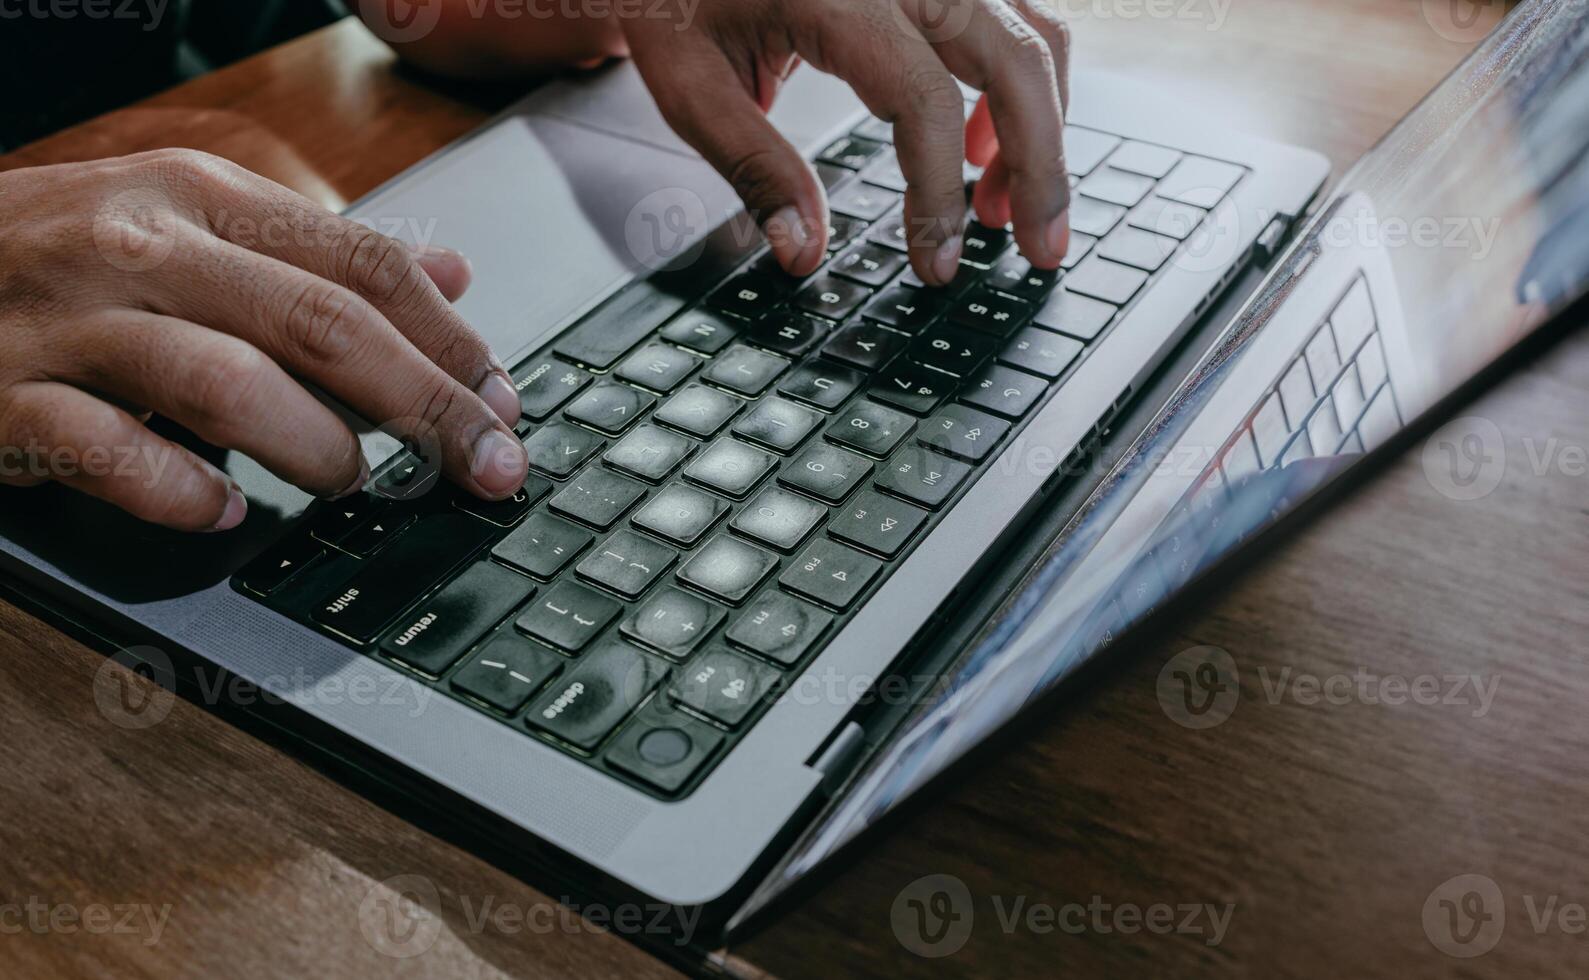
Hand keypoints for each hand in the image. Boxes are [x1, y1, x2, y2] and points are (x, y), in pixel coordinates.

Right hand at [0, 150, 528, 531]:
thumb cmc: (73, 251)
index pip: (366, 266)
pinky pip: (109, 455)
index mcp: (206, 198)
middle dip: (426, 406)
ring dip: (314, 447)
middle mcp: (147, 246)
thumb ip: (325, 252)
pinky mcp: (10, 398)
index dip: (453, 340)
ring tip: (348, 478)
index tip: (506, 403)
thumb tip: (453, 270)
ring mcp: (74, 323)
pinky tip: (221, 514)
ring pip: (227, 386)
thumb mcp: (201, 221)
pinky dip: (181, 493)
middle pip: (322, 326)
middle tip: (487, 466)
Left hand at [621, 0, 1070, 284]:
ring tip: (1006, 209)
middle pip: (1016, 63)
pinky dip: (1021, 87)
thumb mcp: (691, 86)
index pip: (925, 102)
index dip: (940, 194)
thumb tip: (803, 252)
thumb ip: (754, 169)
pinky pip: (1016, 20)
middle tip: (1041, 250)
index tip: (936, 262)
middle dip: (1041, 167)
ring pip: (1035, 38)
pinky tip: (985, 147)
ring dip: (1041, 129)